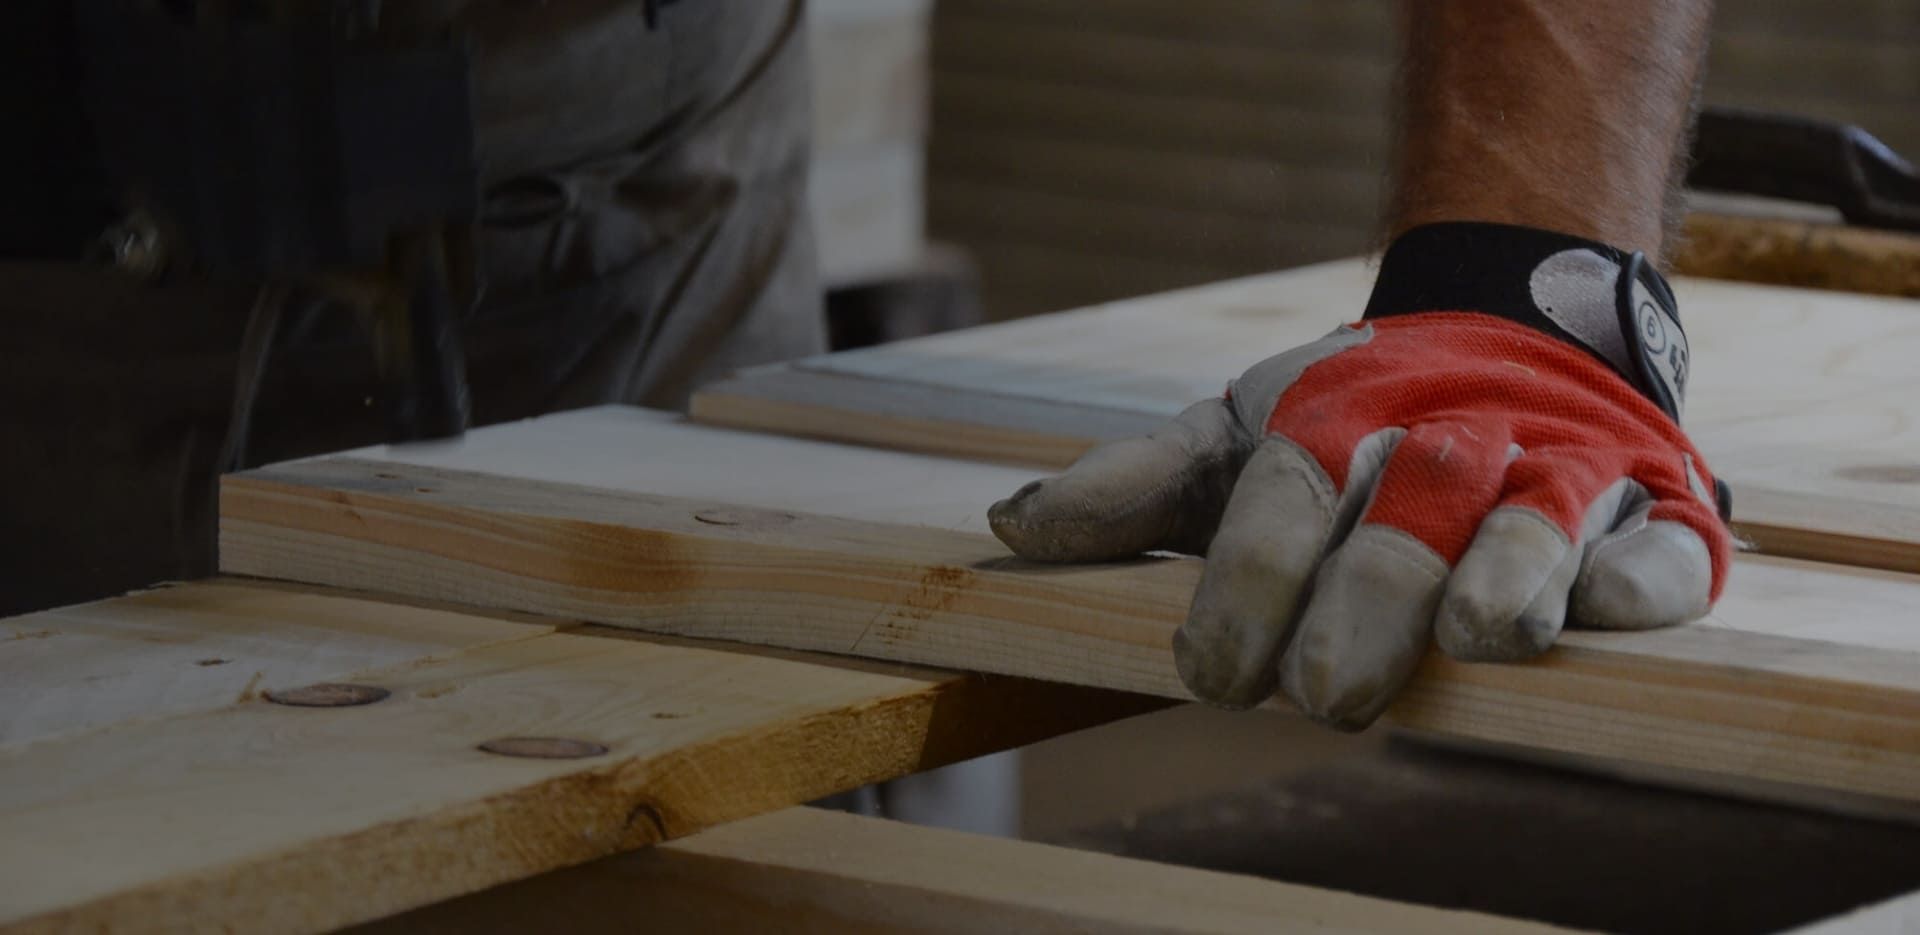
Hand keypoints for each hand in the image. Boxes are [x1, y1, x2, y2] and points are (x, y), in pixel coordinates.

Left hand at [988, 311, 1731, 729]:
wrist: (1508, 329)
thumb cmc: (1347, 419)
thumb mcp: (1229, 436)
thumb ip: (1131, 488)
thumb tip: (1006, 529)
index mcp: (1334, 418)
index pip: (1281, 497)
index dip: (1245, 583)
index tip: (1210, 671)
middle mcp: (1443, 440)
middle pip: (1400, 525)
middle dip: (1362, 607)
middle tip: (1322, 692)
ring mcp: (1552, 471)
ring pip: (1534, 526)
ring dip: (1504, 579)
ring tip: (1471, 639)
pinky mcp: (1648, 510)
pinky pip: (1655, 553)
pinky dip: (1632, 583)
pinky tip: (1600, 614)